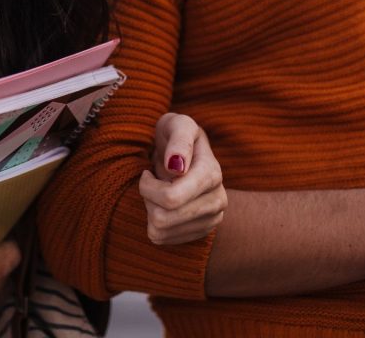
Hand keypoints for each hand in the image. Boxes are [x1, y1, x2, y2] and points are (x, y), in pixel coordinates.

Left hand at [139, 112, 226, 244]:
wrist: (186, 151)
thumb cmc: (177, 134)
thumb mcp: (178, 124)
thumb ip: (179, 141)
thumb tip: (177, 167)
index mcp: (212, 174)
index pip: (171, 199)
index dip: (148, 188)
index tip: (147, 173)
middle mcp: (217, 200)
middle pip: (163, 219)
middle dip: (148, 199)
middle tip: (151, 183)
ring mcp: (212, 219)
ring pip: (161, 232)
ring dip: (150, 211)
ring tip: (158, 192)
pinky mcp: (202, 232)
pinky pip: (164, 239)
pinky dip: (155, 223)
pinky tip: (163, 205)